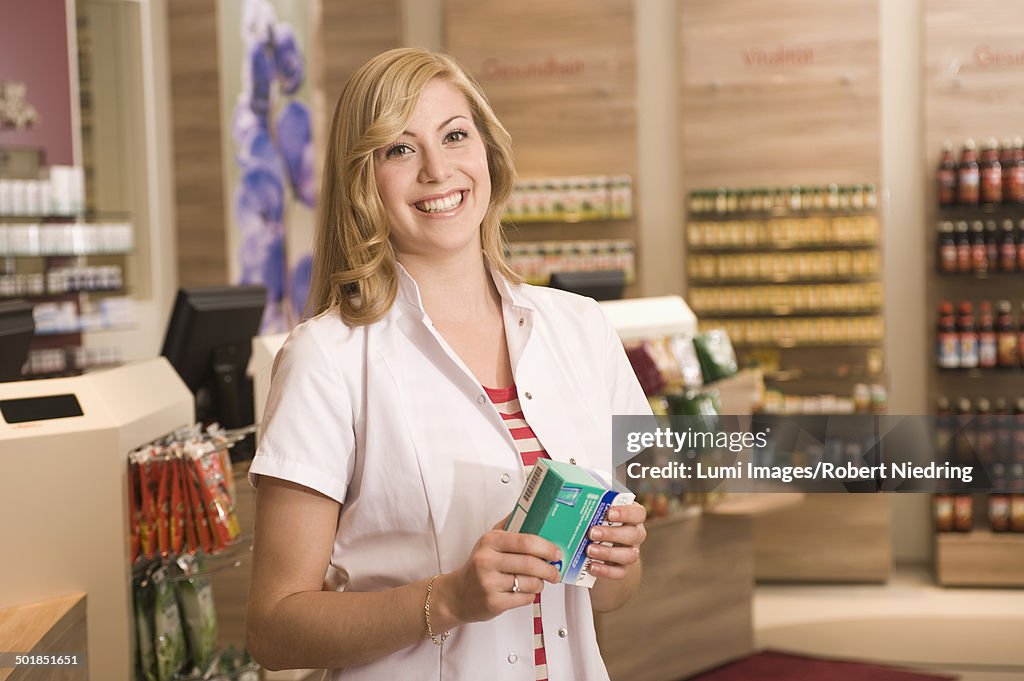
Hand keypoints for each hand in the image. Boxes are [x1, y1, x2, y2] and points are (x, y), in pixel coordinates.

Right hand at [435, 515, 561, 626]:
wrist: (457, 594)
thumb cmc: (477, 566)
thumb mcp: (488, 541)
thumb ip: (508, 526)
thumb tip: (530, 510)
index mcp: (490, 541)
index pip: (525, 541)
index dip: (546, 547)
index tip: (556, 552)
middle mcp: (487, 561)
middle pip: (530, 563)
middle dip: (549, 569)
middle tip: (555, 571)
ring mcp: (489, 583)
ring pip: (530, 583)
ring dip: (540, 583)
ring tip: (539, 581)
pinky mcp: (493, 602)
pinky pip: (524, 598)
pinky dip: (531, 595)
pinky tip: (526, 591)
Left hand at [585, 502, 646, 579]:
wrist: (601, 547)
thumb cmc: (599, 522)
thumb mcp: (598, 512)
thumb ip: (593, 507)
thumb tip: (574, 500)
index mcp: (632, 517)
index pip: (638, 513)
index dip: (626, 513)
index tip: (609, 513)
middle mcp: (635, 535)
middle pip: (634, 534)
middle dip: (612, 534)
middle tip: (592, 532)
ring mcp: (631, 553)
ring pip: (629, 555)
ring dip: (608, 553)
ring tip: (589, 550)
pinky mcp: (624, 569)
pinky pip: (619, 572)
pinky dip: (605, 571)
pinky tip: (591, 566)